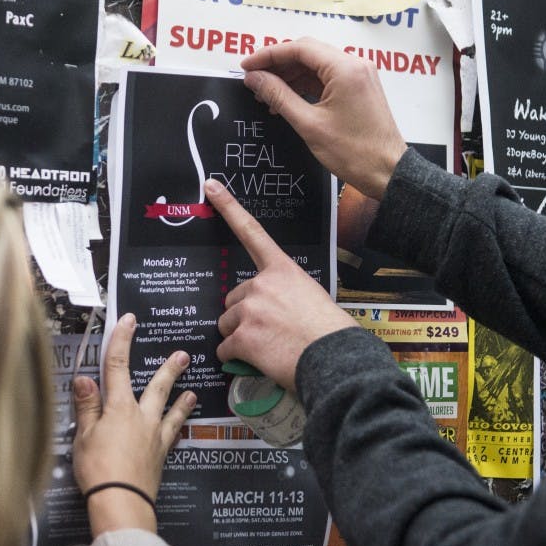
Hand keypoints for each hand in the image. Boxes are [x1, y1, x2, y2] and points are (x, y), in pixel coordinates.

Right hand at [72, 313, 196, 536]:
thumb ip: (87, 405)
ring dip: (182, 399)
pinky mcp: (161, 455)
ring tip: (193, 391)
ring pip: (171, 410)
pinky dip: (179, 428)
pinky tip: (183, 427)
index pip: (117, 366)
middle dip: (170, 369)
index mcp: (119, 408)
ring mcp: (154, 436)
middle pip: (157, 386)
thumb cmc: (98, 468)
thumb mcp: (83, 435)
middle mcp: (141, 417)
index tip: (129, 321)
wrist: (122, 500)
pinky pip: (174, 435)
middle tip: (183, 355)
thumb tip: (84, 377)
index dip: (122, 340)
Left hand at [208, 179, 356, 390]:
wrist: (334, 359)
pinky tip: (257, 360)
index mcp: (282, 270)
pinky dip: (235, 357)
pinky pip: (224, 348)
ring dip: (240, 336)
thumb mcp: (312, 297)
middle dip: (243, 315)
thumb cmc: (330, 332)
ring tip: (267, 347)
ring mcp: (250, 310)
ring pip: (226, 324)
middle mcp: (261, 285)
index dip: (228, 207)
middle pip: (233, 298)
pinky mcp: (242, 337)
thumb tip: (274, 310)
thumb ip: (286, 293)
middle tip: (269, 330)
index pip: (251, 232)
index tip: (211, 186)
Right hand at [240, 37, 406, 199]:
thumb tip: (255, 78)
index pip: (299, 48)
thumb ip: (278, 96)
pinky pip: (326, 79)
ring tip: (266, 95)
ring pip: (316, 66)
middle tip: (253, 79)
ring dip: (290, 77)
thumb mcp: (308, 124)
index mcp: (345, 68)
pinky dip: (305, 86)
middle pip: (307, 53)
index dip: (268, 55)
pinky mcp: (359, 89)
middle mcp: (355, 65)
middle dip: (278, 65)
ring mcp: (359, 76)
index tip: (247, 67)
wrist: (387, 172)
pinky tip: (287, 101)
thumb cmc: (354, 152)